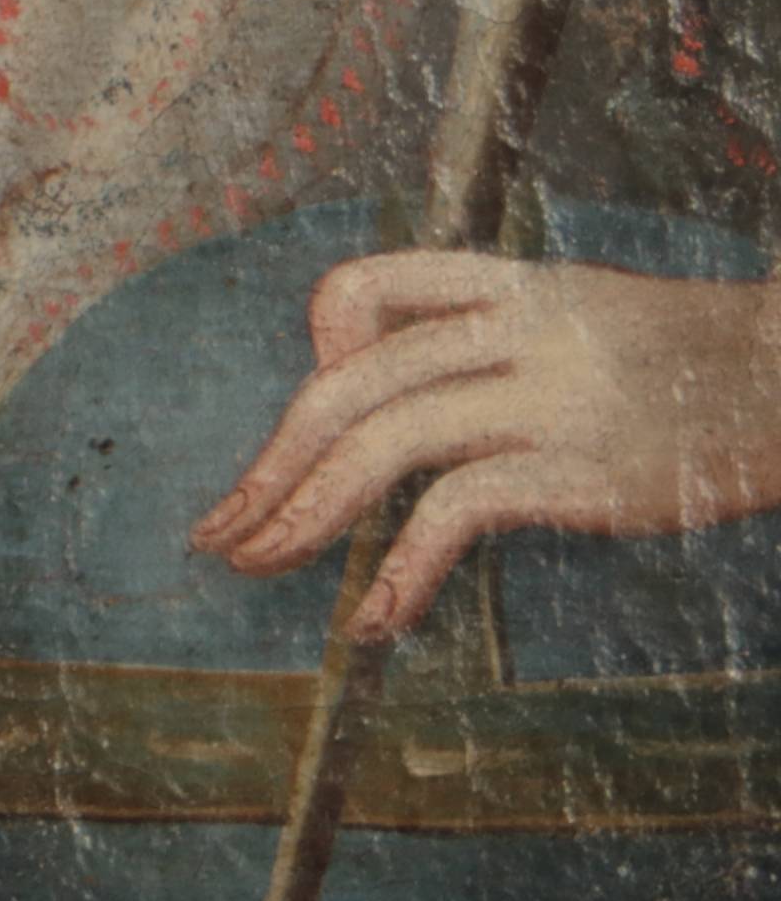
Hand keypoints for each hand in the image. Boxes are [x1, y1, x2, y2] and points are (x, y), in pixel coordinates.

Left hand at [192, 249, 780, 640]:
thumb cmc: (682, 366)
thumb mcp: (581, 318)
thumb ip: (488, 343)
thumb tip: (382, 414)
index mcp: (505, 284)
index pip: (363, 286)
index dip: (317, 345)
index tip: (311, 415)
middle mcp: (515, 329)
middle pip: (348, 387)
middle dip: (271, 467)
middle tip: (219, 532)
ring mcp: (547, 397)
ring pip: (382, 442)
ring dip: (303, 515)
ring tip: (259, 566)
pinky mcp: (581, 470)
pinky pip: (456, 512)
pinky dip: (400, 568)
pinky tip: (371, 617)